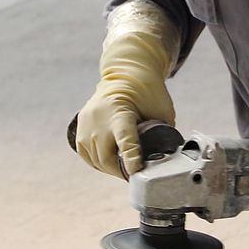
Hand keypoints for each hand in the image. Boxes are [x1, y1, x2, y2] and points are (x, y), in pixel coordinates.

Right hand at [75, 0, 179, 179]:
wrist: (125, 73)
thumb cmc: (146, 91)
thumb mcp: (160, 108)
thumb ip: (162, 132)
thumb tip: (167, 156)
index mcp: (120, 112)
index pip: (125, 140)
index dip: (130, 158)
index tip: (135, 172)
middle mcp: (99, 118)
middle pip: (106, 157)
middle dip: (120, 171)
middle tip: (134, 176)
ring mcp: (86, 122)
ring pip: (95, 159)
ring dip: (109, 168)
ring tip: (123, 170)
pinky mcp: (80, 125)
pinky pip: (86, 153)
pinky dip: (97, 162)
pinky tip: (108, 164)